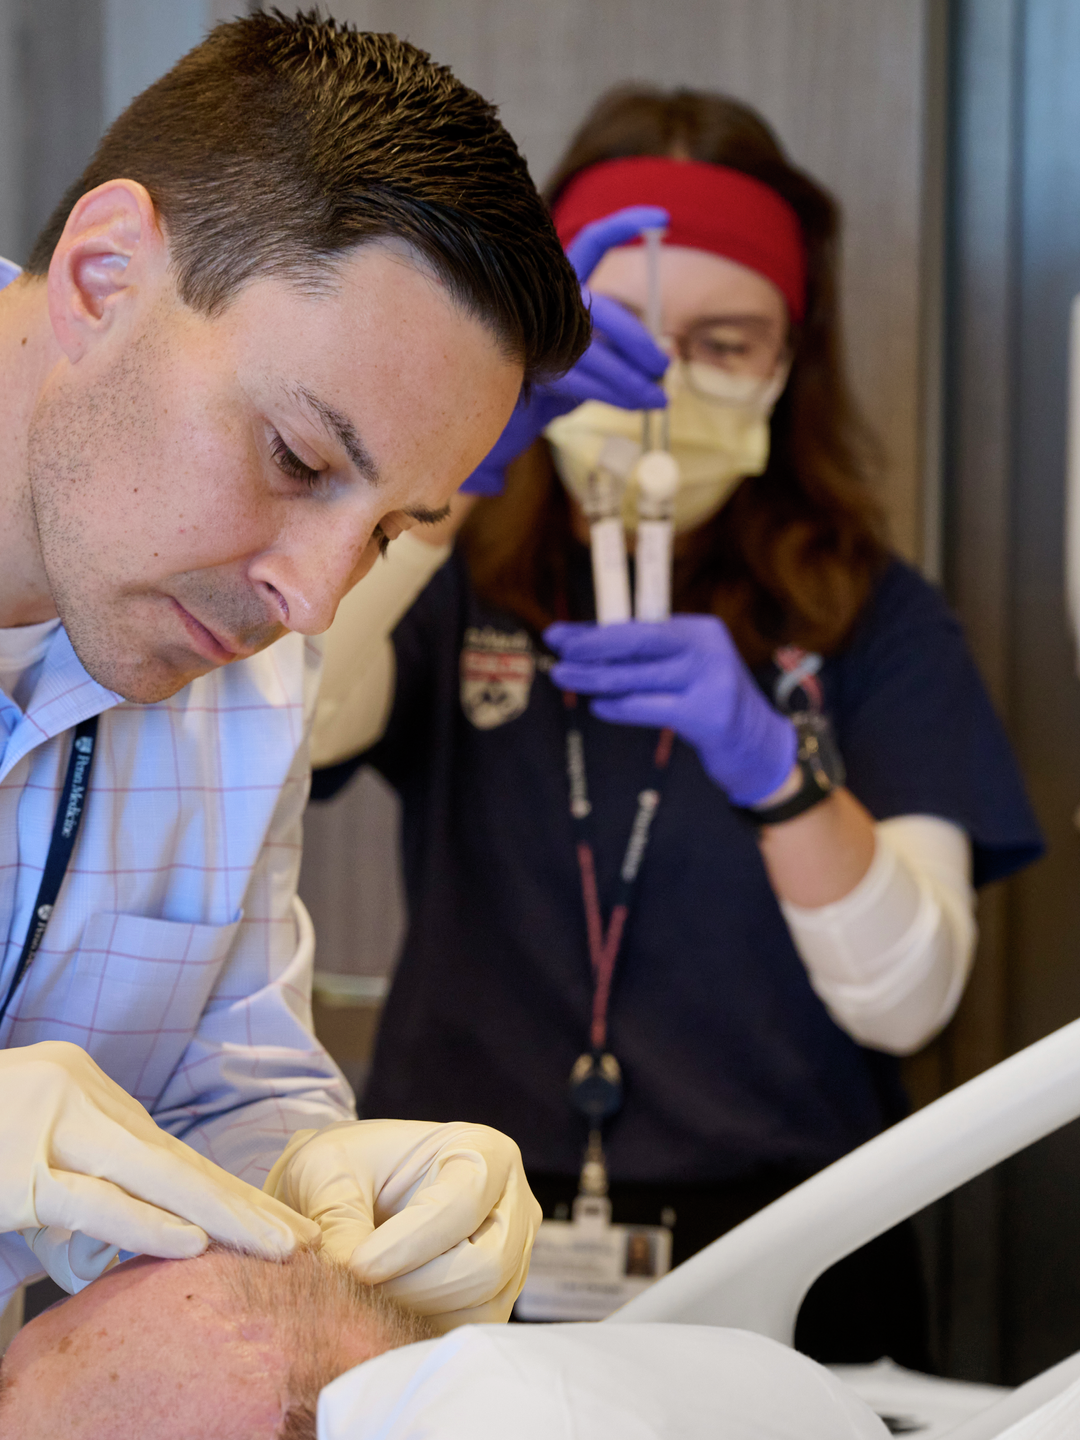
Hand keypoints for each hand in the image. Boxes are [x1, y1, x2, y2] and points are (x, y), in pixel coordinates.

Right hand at [1, 1041, 318, 1291]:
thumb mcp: (26, 1153)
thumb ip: (77, 1182)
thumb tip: (120, 1240)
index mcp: (84, 1090)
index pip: (170, 1149)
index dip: (225, 1188)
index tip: (276, 1221)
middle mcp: (77, 1095)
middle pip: (177, 1158)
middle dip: (243, 1202)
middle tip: (301, 1239)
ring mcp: (50, 1125)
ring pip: (153, 1173)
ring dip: (220, 1214)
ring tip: (274, 1246)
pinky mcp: (18, 1167)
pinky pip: (91, 1198)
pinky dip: (144, 1221)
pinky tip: (192, 1242)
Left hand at [264, 1118, 540, 1329]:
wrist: (351, 1186)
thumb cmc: (346, 1164)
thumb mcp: (328, 1170)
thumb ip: (340, 1219)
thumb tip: (346, 1275)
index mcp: (483, 1152)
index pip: (463, 1204)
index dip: (409, 1244)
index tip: (356, 1266)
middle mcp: (511, 1206)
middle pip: (486, 1266)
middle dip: (414, 1288)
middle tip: (356, 1289)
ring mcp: (510, 1258)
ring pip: (479, 1309)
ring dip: (413, 1315)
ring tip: (363, 1299)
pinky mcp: (492, 1300)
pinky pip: (465, 1332)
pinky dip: (419, 1332)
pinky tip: (381, 1313)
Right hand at [461, 206, 669, 494]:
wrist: (511, 421)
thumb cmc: (558, 381)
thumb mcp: (594, 353)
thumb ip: (624, 346)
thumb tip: (668, 352)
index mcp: (561, 282)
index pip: (592, 242)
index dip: (624, 225)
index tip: (664, 217)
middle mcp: (544, 300)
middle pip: (605, 310)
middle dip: (640, 343)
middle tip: (666, 367)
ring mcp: (532, 335)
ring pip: (595, 354)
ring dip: (632, 381)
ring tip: (657, 400)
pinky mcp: (528, 372)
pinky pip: (582, 383)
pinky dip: (616, 396)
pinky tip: (635, 405)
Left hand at [546, 616, 797, 805]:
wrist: (758, 747)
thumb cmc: (708, 704)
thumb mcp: (684, 671)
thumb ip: (643, 658)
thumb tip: (582, 644)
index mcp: (700, 630)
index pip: (639, 625)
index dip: (596, 630)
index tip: (560, 633)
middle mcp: (707, 649)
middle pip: (637, 641)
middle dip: (592, 646)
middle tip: (557, 651)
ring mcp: (710, 681)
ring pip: (637, 677)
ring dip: (595, 678)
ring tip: (564, 677)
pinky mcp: (707, 715)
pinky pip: (649, 708)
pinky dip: (619, 708)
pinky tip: (597, 707)